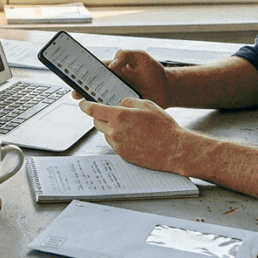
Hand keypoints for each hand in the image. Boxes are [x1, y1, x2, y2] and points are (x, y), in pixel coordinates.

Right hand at [70, 49, 171, 107]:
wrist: (167, 89)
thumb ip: (125, 54)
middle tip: (76, 92)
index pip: (95, 70)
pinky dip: (105, 112)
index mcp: (113, 69)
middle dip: (82, 89)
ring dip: (92, 102)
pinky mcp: (123, 107)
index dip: (83, 72)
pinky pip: (111, 110)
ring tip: (86, 103)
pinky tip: (101, 112)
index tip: (74, 74)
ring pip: (100, 99)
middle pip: (93, 86)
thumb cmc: (153, 71)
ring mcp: (117, 96)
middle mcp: (113, 83)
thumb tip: (113, 64)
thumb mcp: (139, 56)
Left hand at [78, 98, 195, 173]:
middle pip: (97, 122)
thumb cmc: (164, 127)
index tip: (83, 104)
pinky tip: (133, 136)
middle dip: (100, 116)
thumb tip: (118, 103)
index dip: (86, 105)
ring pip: (105, 133)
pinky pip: (114, 143)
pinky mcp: (123, 155)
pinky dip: (118, 138)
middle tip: (111, 113)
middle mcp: (115, 132)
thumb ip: (128, 101)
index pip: (94, 110)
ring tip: (130, 126)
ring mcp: (118, 145)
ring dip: (110, 128)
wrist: (174, 149)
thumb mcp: (146, 104)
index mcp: (119, 116)